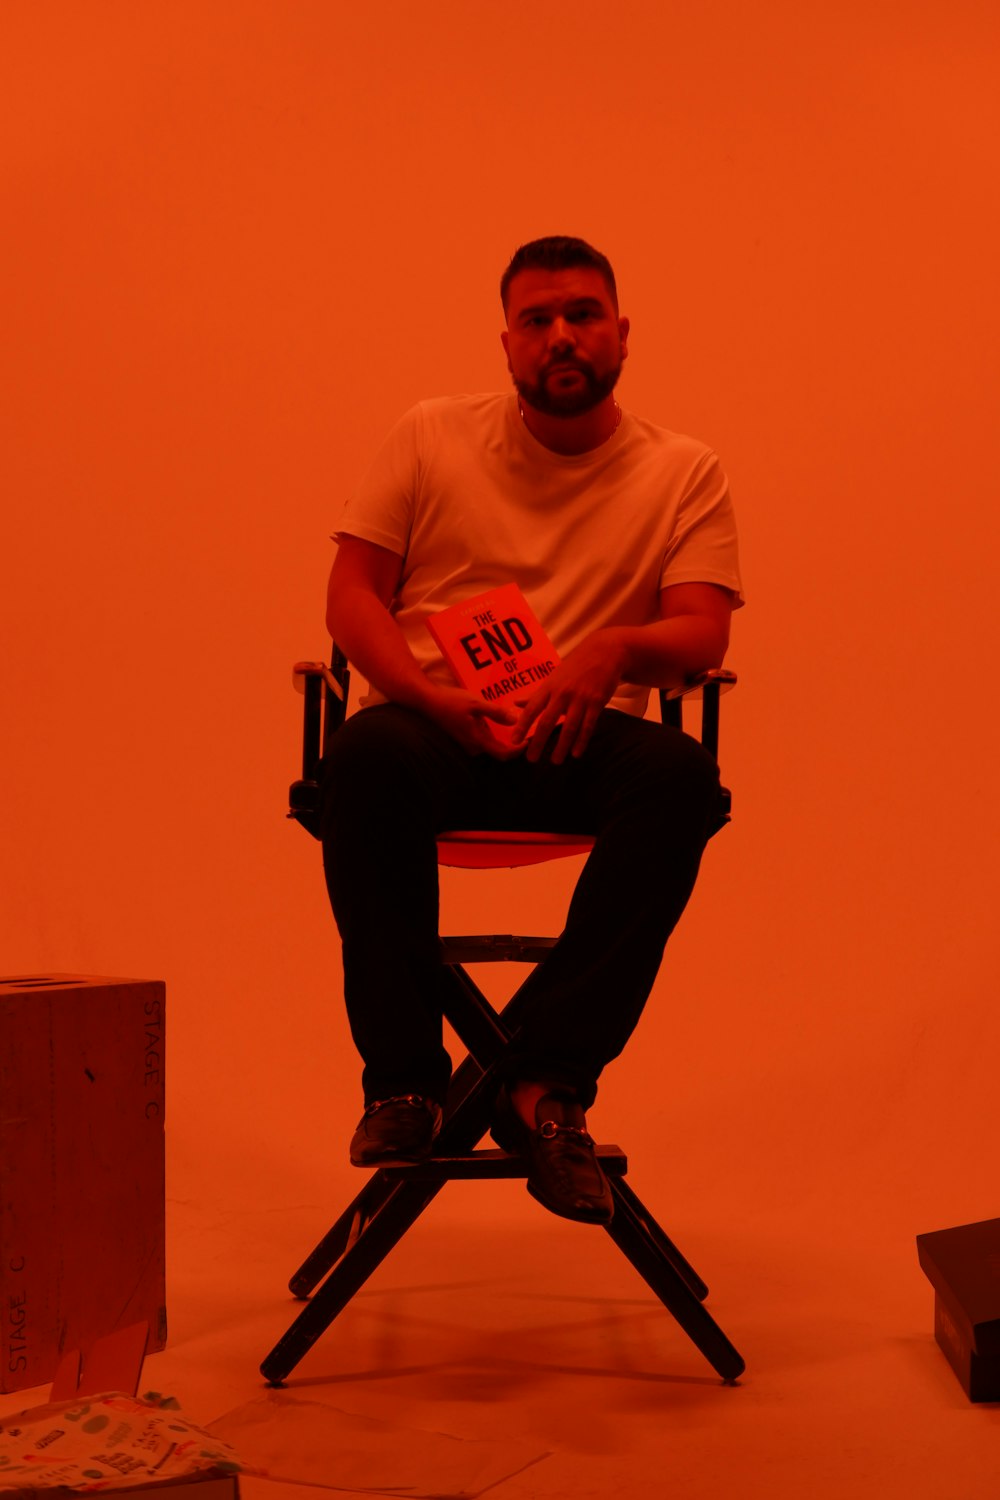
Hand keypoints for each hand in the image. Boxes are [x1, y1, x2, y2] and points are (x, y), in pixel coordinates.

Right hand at [420, 685, 520, 757]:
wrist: (428, 701)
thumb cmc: (451, 701)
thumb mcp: (476, 703)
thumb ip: (496, 713)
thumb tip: (515, 721)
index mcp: (477, 740)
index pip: (503, 754)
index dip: (518, 750)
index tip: (530, 739)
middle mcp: (474, 746)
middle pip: (500, 751)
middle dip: (514, 743)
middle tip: (528, 729)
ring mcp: (469, 743)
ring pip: (493, 745)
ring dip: (505, 738)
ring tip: (517, 723)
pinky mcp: (466, 737)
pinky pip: (486, 739)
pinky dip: (496, 733)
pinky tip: (500, 721)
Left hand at [511, 631, 626, 763]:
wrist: (605, 652)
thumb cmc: (575, 667)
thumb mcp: (554, 677)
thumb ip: (536, 694)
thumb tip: (515, 703)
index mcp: (549, 687)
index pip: (531, 709)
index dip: (522, 725)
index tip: (514, 741)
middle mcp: (562, 693)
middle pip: (547, 721)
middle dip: (538, 742)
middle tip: (531, 759)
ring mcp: (580, 698)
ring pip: (569, 727)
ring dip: (561, 746)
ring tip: (556, 761)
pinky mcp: (597, 702)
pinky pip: (588, 725)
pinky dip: (582, 741)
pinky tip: (576, 753)